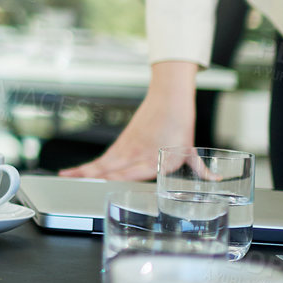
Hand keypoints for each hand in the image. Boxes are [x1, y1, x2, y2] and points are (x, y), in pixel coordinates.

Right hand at [61, 61, 196, 180]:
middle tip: (72, 181)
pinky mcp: (124, 142)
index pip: (132, 170)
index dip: (115, 177)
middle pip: (110, 165)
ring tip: (66, 176)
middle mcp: (139, 152)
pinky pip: (105, 157)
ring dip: (84, 170)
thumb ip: (201, 169)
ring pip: (103, 161)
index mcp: (157, 158)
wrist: (169, 98)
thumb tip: (217, 181)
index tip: (102, 184)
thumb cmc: (180, 123)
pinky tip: (79, 171)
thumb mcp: (191, 150)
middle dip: (91, 175)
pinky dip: (91, 165)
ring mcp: (128, 147)